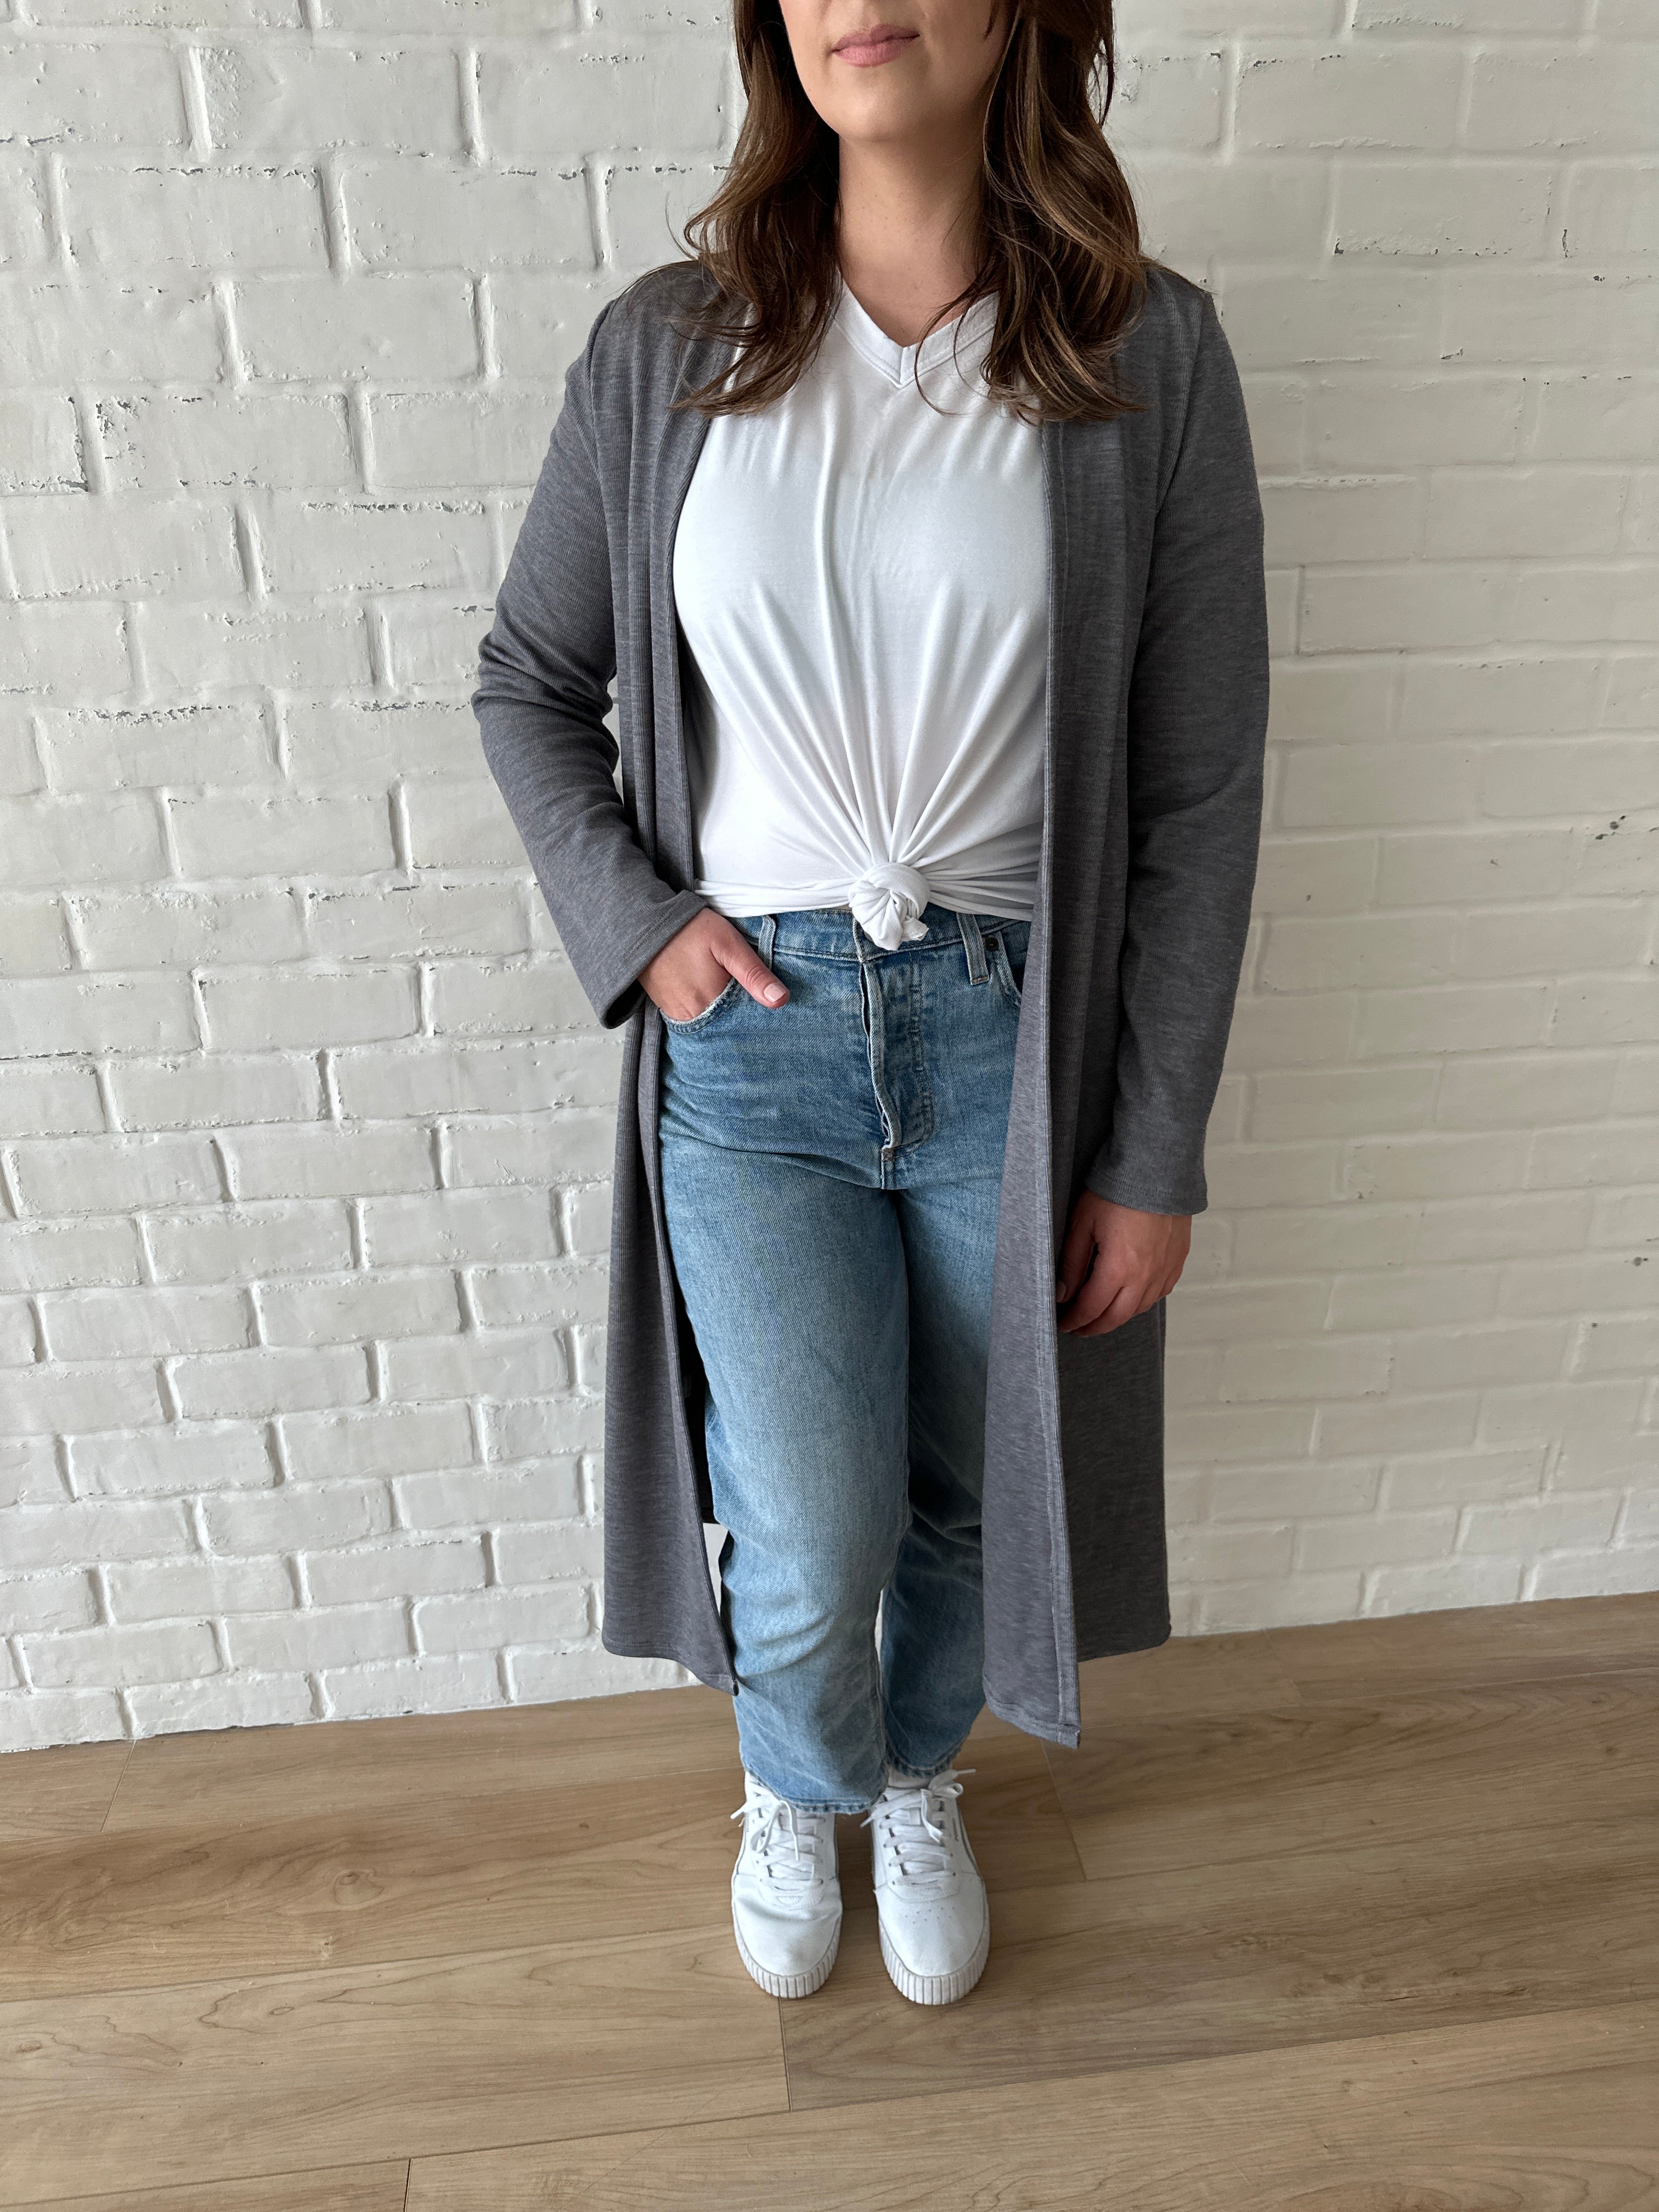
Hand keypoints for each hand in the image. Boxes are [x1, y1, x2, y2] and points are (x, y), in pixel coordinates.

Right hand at [639, 909, 789, 1022]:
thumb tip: (781, 1000)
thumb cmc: (688, 930)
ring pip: (712, 1023)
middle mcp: (694, 1016)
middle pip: (728, 1025)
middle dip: (742, 1016)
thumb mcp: (728, 944)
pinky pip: (695, 1018)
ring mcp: (678, 1015)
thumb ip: (754, 973)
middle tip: (748, 996)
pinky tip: (713, 995)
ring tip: (731, 994)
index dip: (759, 1013)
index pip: (746, 1022)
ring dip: (724, 1014)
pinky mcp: (668, 1009)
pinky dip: (707, 1011)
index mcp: (712, 1002)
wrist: (643, 924)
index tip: (770, 1007)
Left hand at [1055, 1190, 1189, 1337]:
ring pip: (1139, 1308)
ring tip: (1101, 1313)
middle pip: (1117, 1317)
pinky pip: (1160, 1292)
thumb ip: (1072, 1264)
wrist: (1156, 1167)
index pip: (1091, 1309)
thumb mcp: (1082, 1225)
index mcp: (1118, 1269)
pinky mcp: (1177, 1259)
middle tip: (1078, 1327)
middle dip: (1094, 1327)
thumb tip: (1063, 1294)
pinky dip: (1142, 1300)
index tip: (1062, 1323)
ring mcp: (1165, 1269)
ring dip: (1118, 1315)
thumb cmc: (1116, 1191)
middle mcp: (1145, 1276)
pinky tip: (1131, 1296)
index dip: (1074, 1321)